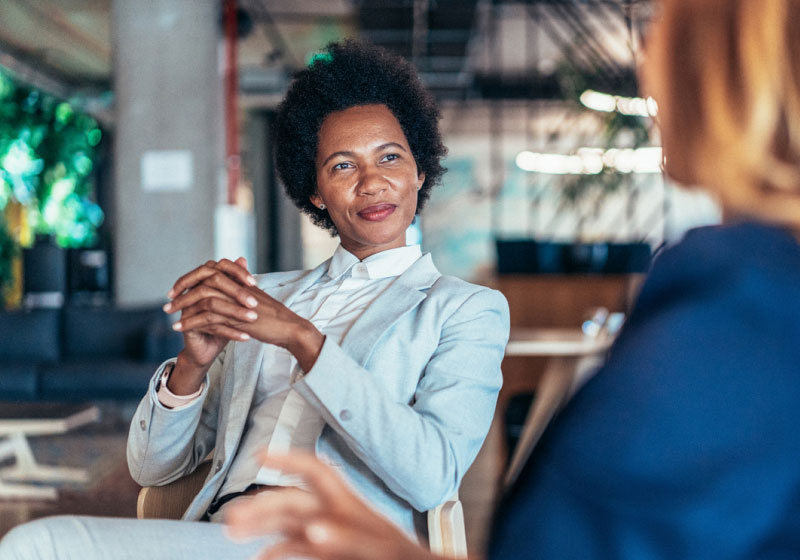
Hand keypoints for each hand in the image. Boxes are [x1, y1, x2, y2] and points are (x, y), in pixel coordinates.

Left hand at [167, 258, 324, 373]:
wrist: (289, 328)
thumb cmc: (274, 316)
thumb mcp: (255, 298)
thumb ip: (240, 289)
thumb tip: (229, 291)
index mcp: (240, 279)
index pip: (209, 271)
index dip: (191, 278)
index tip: (177, 289)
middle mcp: (237, 285)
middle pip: (202, 281)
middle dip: (181, 291)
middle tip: (168, 303)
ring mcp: (236, 299)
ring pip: (201, 299)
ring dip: (182, 308)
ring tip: (169, 317)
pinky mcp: (236, 316)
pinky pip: (206, 317)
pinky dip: (190, 322)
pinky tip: (179, 329)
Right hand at [224, 452, 441, 559]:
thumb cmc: (407, 557)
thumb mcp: (379, 547)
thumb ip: (347, 536)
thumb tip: (314, 529)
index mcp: (350, 504)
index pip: (315, 472)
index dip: (288, 460)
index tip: (261, 454)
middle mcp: (336, 514)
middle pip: (292, 502)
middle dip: (260, 506)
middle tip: (231, 518)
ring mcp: (331, 533)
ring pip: (289, 524)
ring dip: (261, 526)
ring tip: (233, 532)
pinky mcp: (331, 552)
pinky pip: (298, 547)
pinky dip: (277, 550)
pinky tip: (260, 557)